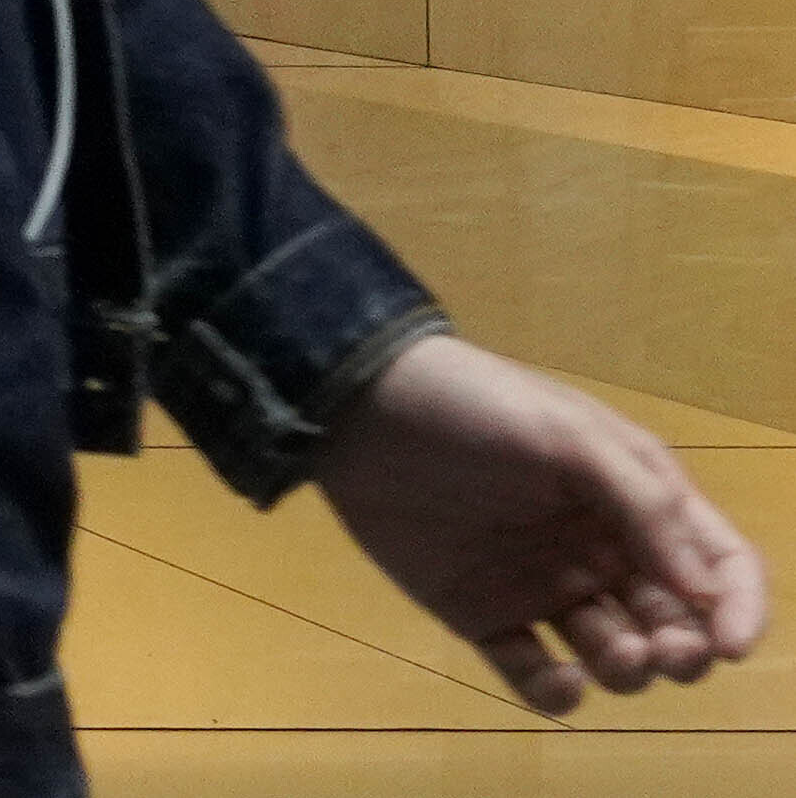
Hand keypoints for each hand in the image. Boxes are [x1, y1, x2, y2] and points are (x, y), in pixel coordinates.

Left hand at [317, 333, 767, 714]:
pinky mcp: (484, 614)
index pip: (716, 564)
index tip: (733, 644)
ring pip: (615, 655)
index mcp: (635, 501)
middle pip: (674, 623)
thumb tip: (706, 590)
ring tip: (615, 652)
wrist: (357, 407)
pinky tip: (558, 677)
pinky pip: (534, 674)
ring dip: (630, 668)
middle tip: (663, 649)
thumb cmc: (475, 405)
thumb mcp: (570, 434)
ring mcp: (542, 586)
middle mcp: (600, 550)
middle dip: (684, 649)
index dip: (740, 607)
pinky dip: (557, 692)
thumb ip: (643, 504)